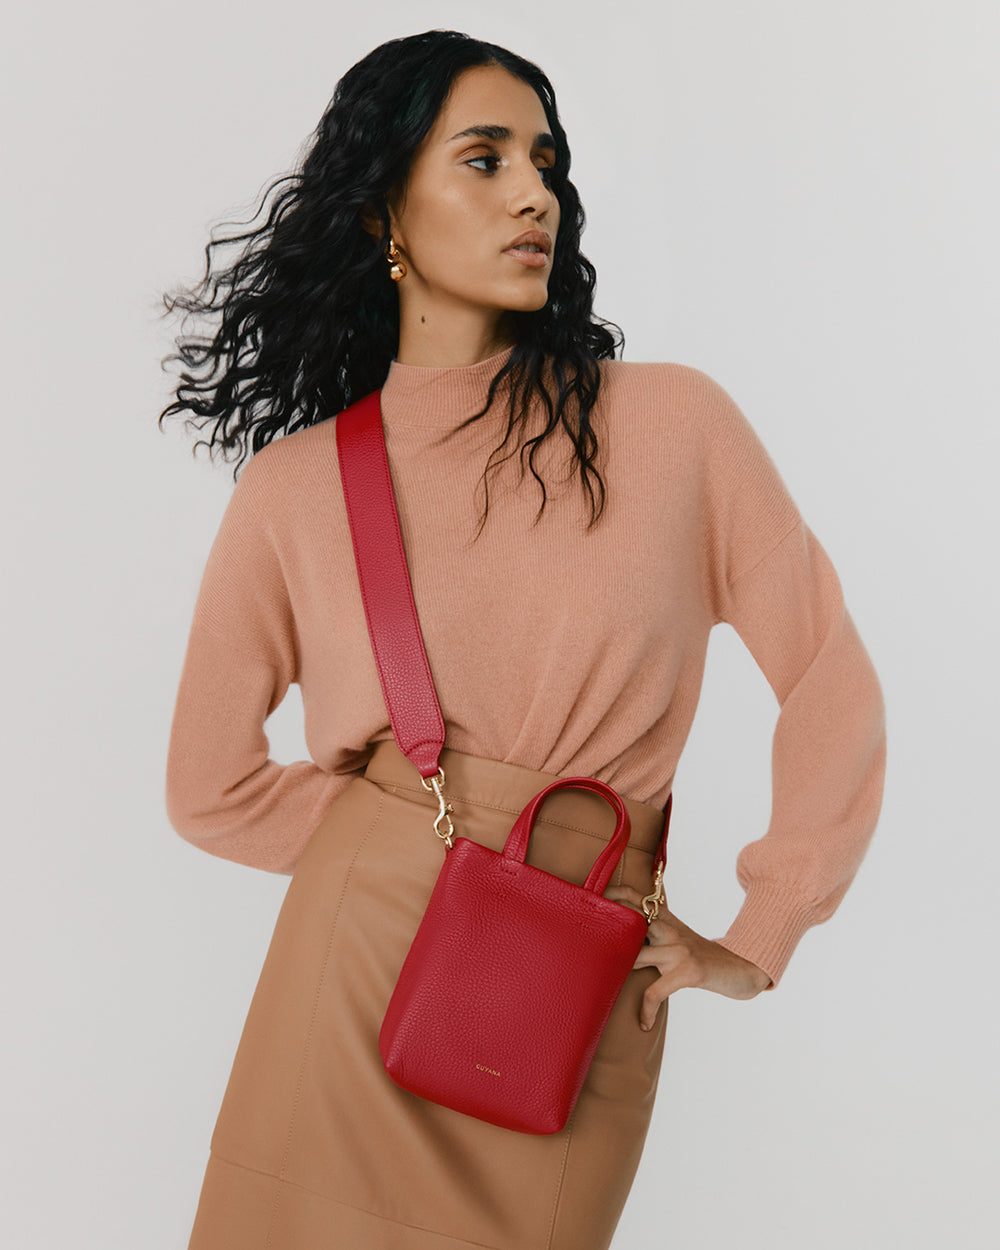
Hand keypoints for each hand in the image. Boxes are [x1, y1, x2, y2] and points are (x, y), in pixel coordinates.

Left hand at [603, 884, 772, 1029]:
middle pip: (629, 922)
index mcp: (666, 920)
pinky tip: (645, 1023)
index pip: (636, 898)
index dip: (614, 895)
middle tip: (585, 944)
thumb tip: (624, 944)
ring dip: (619, 973)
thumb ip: (654, 936)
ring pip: (635, 957)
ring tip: (606, 989)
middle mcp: (669, 928)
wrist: (739, 969)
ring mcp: (678, 948)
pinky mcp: (687, 970)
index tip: (593, 898)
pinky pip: (655, 990)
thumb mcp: (679, 939)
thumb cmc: (702, 958)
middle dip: (607, 933)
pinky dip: (647, 1009)